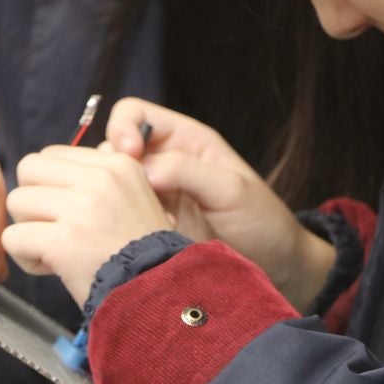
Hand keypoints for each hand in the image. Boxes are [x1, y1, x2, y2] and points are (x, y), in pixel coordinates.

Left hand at [3, 146, 171, 304]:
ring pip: (16, 201)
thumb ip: (98, 179)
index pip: (51, 155)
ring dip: (28, 230)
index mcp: (118, 164)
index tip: (70, 214)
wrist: (162, 300)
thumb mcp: (134, 200)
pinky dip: (26, 258)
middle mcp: (101, 178)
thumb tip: (52, 169)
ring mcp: (82, 208)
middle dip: (32, 201)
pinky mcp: (63, 241)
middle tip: (54, 229)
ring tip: (56, 251)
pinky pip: (13, 238)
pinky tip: (52, 268)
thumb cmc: (144, 259)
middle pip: (28, 169)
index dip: (51, 186)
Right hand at [104, 98, 333, 309]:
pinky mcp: (146, 223)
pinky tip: (130, 236)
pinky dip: (114, 222)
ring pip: (108, 182)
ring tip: (128, 218)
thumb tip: (142, 169)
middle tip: (118, 192)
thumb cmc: (263, 221)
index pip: (134, 114)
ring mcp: (152, 194)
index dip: (122, 127)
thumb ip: (188, 171)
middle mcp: (162, 161)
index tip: (128, 153)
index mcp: (183, 139)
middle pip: (111, 147)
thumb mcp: (232, 189)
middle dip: (108, 166)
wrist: (276, 268)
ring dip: (109, 196)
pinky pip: (116, 213)